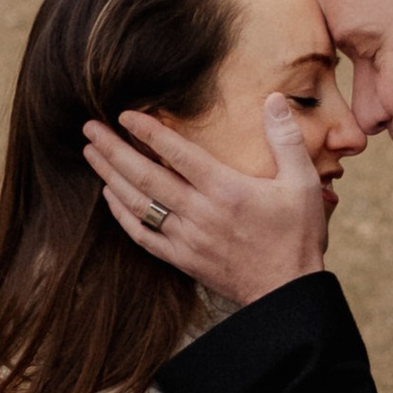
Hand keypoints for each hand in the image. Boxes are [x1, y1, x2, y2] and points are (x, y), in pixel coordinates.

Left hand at [83, 92, 330, 307]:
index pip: (177, 154)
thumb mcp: (302, 183)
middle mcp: (200, 213)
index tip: (124, 115)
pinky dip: (123, 215)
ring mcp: (187, 239)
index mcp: (226, 190)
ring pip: (139, 204)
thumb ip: (285, 139)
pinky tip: (111, 196)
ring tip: (92, 154)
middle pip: (145, 176)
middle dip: (114, 150)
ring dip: (111, 177)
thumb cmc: (298, 236)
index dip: (147, 132)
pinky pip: (143, 236)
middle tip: (89, 128)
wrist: (288, 293)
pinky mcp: (182, 259)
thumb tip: (274, 99)